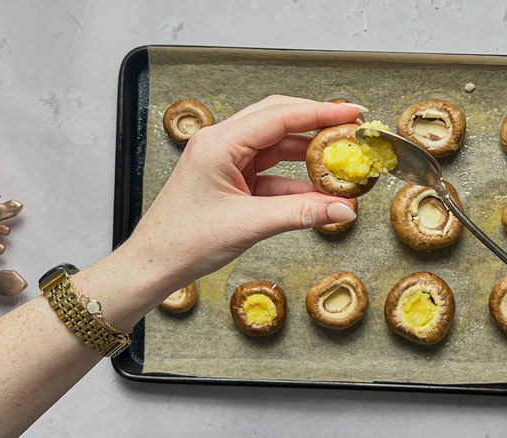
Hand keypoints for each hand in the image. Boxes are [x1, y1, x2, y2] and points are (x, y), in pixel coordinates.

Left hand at [121, 95, 360, 291]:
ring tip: (340, 162)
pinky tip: (318, 194)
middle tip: (351, 131)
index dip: (319, 113)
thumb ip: (301, 214)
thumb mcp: (250, 225)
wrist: (155, 265)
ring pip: (276, 147)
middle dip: (316, 125)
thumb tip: (343, 209)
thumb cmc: (184, 241)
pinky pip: (271, 173)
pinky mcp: (231, 180)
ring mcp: (226, 161)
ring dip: (308, 156)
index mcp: (219, 143)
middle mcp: (221, 144)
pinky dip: (295, 183)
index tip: (351, 114)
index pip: (278, 116)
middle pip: (278, 121)